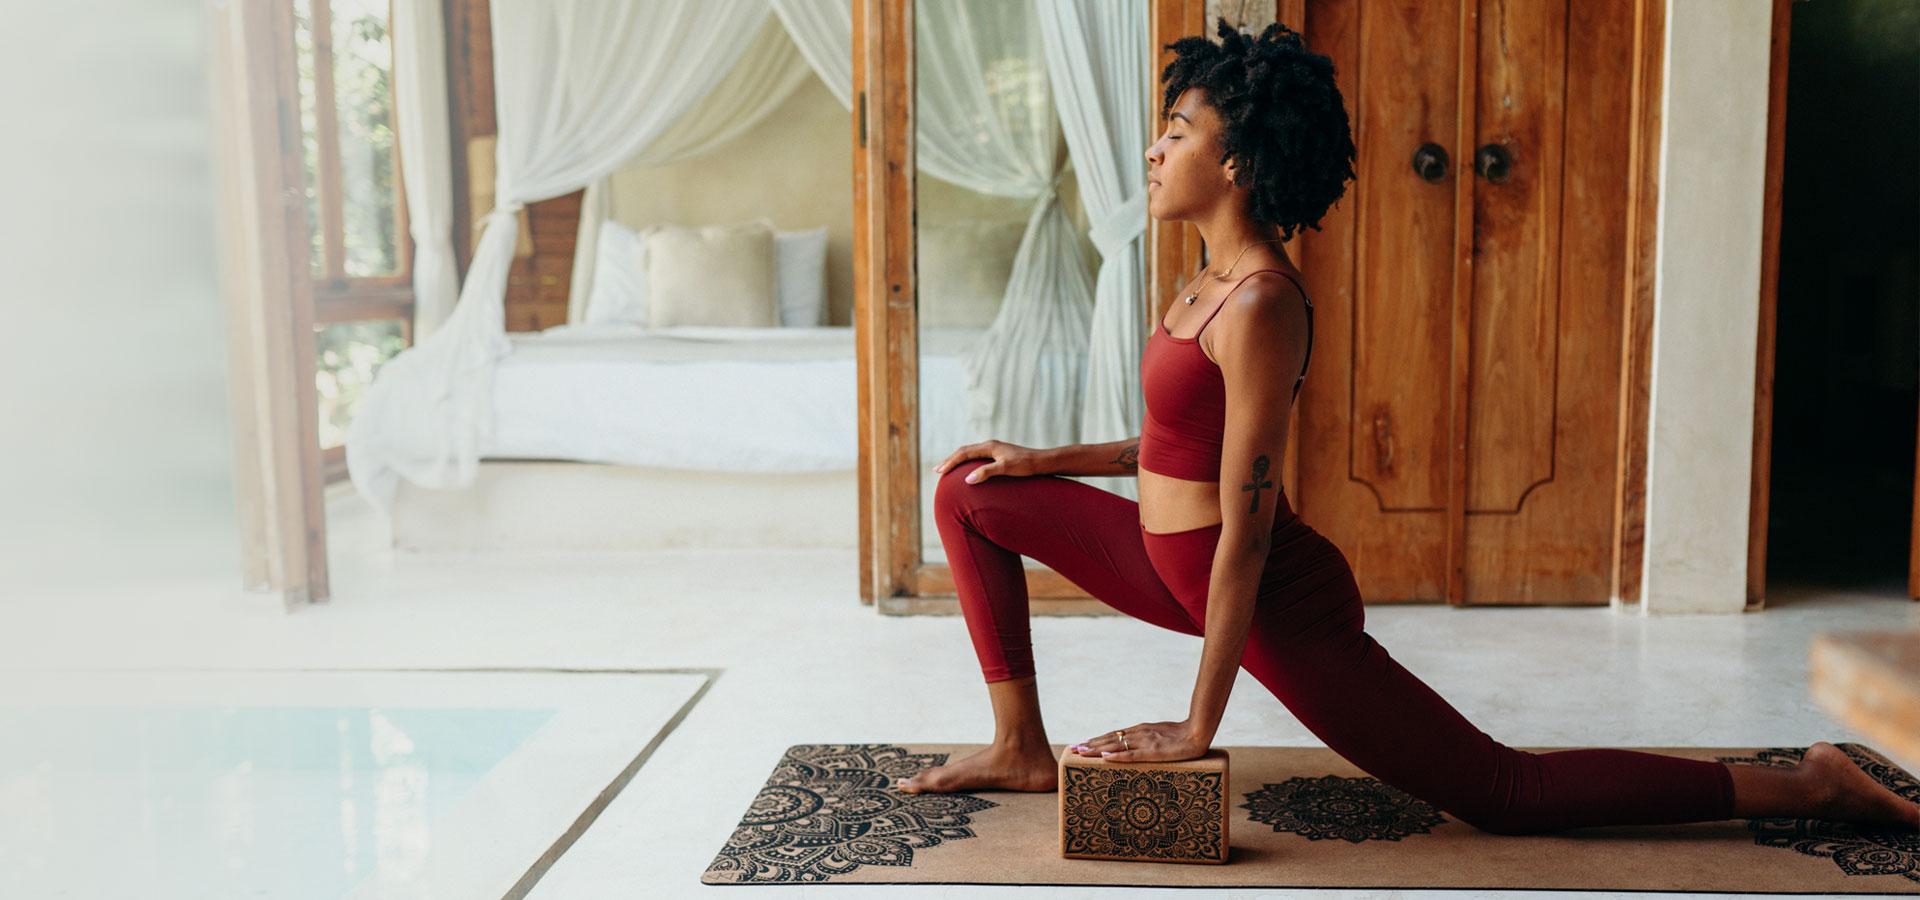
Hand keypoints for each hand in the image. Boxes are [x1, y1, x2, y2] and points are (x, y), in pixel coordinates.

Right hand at [931, 440, 1050, 482]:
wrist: (1041, 462)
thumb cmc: (1025, 465)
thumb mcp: (1005, 468)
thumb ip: (986, 472)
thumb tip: (967, 479)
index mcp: (989, 446)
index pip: (963, 453)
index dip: (951, 462)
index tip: (940, 471)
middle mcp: (989, 445)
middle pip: (964, 451)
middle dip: (950, 460)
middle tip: (937, 470)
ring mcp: (994, 450)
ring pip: (969, 453)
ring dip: (957, 461)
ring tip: (947, 469)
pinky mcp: (998, 455)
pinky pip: (976, 457)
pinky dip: (966, 463)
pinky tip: (966, 470)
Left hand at [1069, 720, 1208, 763]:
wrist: (1199, 732)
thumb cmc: (1182, 735)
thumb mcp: (1161, 734)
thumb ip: (1147, 738)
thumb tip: (1135, 745)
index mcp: (1141, 730)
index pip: (1113, 735)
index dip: (1096, 739)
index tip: (1081, 743)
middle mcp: (1139, 733)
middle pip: (1109, 738)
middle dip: (1090, 744)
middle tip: (1072, 748)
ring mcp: (1145, 742)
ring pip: (1116, 745)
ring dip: (1096, 748)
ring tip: (1081, 752)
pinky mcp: (1154, 752)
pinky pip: (1132, 755)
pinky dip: (1117, 756)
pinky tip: (1105, 757)